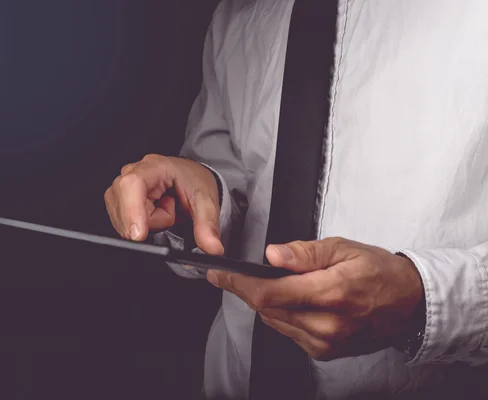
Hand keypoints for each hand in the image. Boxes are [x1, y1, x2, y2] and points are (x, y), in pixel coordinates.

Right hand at [104, 154, 223, 254]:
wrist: (189, 178)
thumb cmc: (193, 182)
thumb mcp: (206, 202)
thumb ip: (207, 225)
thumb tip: (212, 248)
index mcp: (154, 166)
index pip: (131, 185)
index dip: (131, 211)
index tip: (139, 235)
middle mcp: (132, 172)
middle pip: (125, 208)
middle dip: (148, 222)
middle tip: (170, 209)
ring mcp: (121, 186)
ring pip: (123, 221)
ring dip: (145, 225)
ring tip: (162, 209)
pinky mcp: (117, 200)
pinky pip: (122, 224)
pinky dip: (139, 226)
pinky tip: (152, 213)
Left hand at [206, 237, 423, 360]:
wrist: (408, 303)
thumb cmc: (378, 271)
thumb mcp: (343, 248)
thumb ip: (304, 254)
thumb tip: (272, 255)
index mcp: (331, 293)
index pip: (270, 292)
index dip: (238, 284)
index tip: (219, 274)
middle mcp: (326, 324)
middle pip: (266, 309)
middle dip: (245, 290)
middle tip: (232, 276)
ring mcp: (325, 342)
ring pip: (274, 321)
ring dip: (263, 302)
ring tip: (265, 283)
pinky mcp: (325, 352)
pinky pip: (288, 332)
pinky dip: (280, 315)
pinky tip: (288, 300)